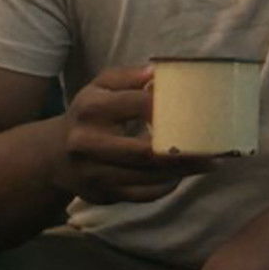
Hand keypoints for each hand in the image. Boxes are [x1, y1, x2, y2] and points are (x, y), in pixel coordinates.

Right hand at [55, 65, 224, 204]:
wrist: (54, 155)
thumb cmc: (89, 114)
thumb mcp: (100, 87)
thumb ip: (127, 77)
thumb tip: (159, 73)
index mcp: (91, 109)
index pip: (139, 106)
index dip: (168, 108)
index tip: (196, 110)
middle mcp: (88, 143)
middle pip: (145, 152)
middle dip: (183, 152)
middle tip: (214, 149)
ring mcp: (93, 173)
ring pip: (147, 177)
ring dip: (182, 171)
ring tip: (208, 163)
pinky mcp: (101, 194)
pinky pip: (142, 195)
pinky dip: (165, 187)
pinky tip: (181, 176)